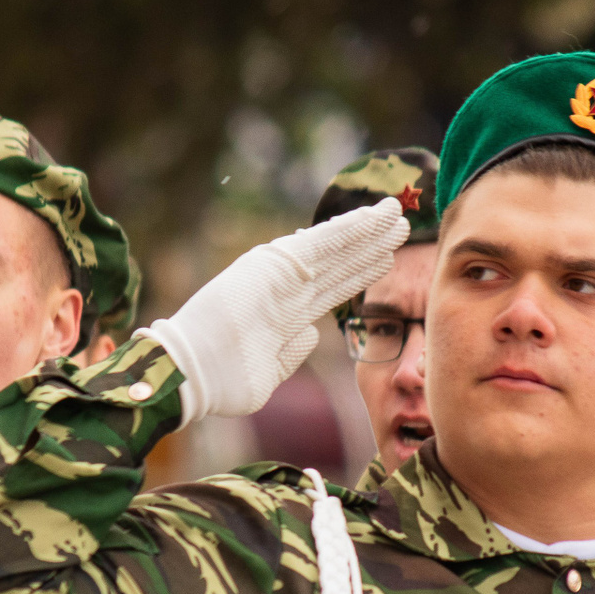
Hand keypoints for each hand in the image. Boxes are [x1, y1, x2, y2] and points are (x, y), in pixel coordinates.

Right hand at [144, 198, 407, 424]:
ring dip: (368, 231)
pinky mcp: (278, 264)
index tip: (387, 259)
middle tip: (401, 226)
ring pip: (337, 249)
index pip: (333, 286)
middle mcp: (287, 289)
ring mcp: (282, 274)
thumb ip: (291, 351)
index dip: (361, 271)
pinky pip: (323, 242)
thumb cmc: (221, 379)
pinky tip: (374, 216)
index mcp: (286, 312)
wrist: (193, 372)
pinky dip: (350, 228)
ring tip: (396, 214)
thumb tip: (310, 333)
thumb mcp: (268, 369)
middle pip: (340, 264)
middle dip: (371, 246)